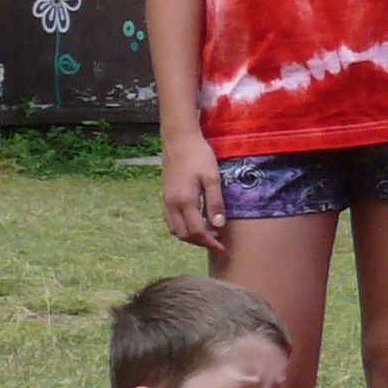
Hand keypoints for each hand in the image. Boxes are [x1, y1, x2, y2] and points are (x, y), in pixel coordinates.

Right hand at [160, 132, 226, 251]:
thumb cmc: (199, 156)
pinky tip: (193, 223)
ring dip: (190, 236)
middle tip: (217, 241)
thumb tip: (218, 226)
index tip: (223, 248)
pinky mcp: (164, 196)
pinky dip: (180, 228)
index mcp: (185, 201)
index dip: (210, 243)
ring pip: (174, 229)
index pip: (197, 232)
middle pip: (184, 235)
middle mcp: (172, 204)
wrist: (178, 139)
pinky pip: (169, 220)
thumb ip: (215, 203)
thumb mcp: (213, 178)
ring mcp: (166, 200)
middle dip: (201, 242)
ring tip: (208, 233)